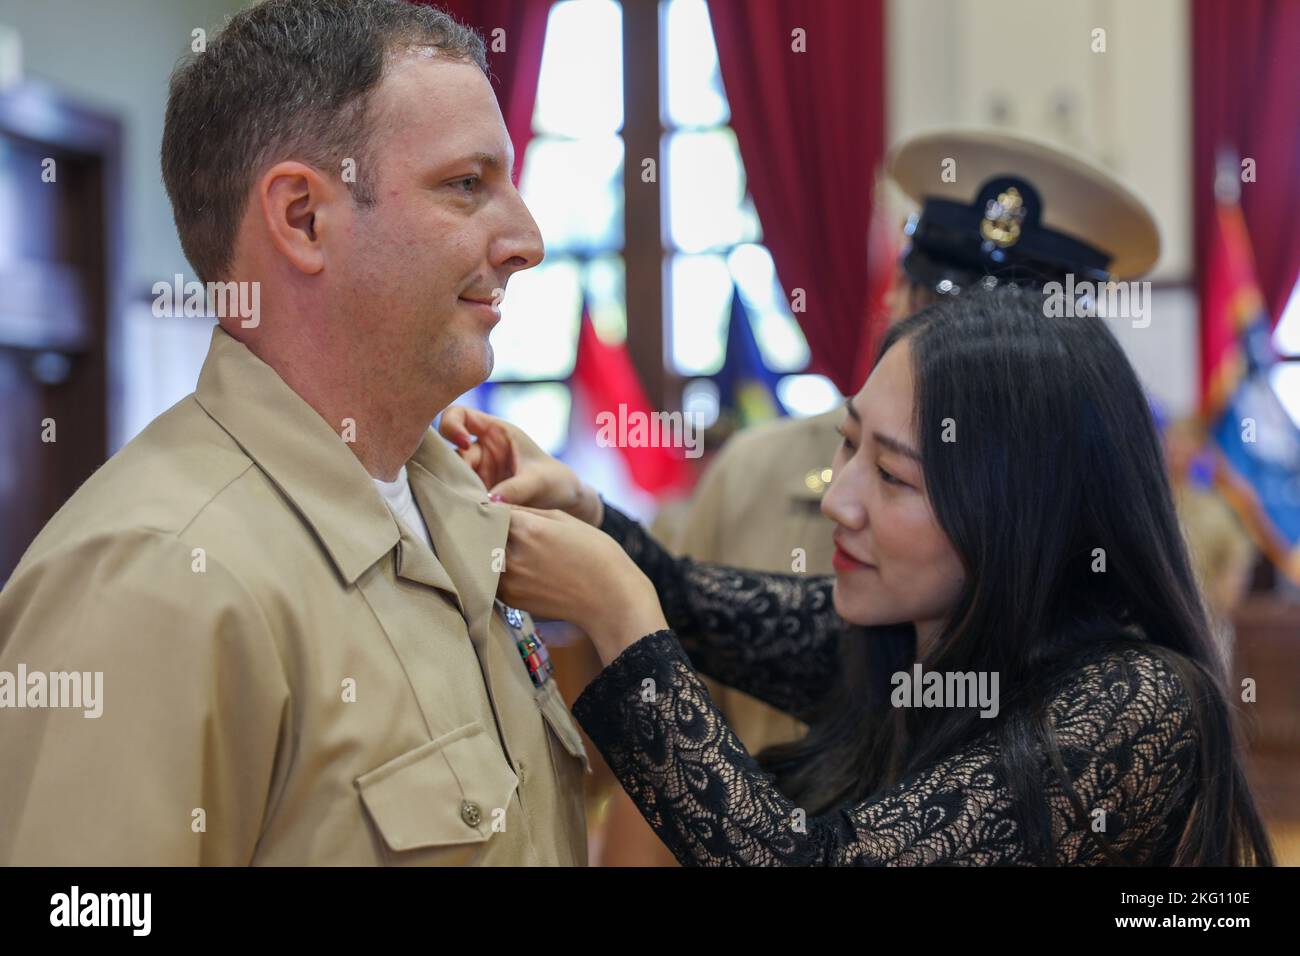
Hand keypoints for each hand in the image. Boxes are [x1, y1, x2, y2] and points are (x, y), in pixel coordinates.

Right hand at [439, 406, 602, 524]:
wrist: (564, 503)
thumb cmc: (555, 482)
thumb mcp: (538, 482)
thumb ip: (514, 489)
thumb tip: (488, 503)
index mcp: (496, 432)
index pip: (459, 415)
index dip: (452, 425)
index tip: (462, 443)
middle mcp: (481, 449)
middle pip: (450, 451)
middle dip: (453, 469)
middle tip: (465, 488)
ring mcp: (477, 471)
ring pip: (451, 475)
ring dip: (456, 489)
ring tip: (468, 506)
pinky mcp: (477, 492)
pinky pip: (460, 494)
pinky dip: (461, 503)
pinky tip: (469, 515)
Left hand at [500, 505, 667, 663]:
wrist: (610, 599)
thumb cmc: (595, 554)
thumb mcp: (564, 520)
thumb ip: (527, 511)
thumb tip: (497, 506)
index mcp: (526, 528)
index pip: (490, 511)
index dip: (492, 509)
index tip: (494, 509)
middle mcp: (512, 555)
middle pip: (482, 535)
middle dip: (486, 530)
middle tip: (495, 528)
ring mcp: (509, 581)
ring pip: (484, 558)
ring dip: (489, 552)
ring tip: (511, 549)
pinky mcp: (510, 600)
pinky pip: (494, 578)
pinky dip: (498, 571)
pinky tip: (518, 568)